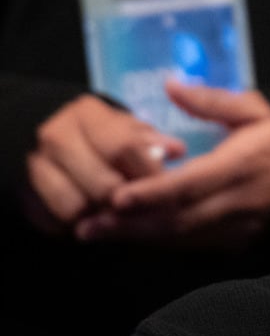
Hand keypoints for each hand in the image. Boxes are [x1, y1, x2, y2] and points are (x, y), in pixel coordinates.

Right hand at [24, 94, 184, 234]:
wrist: (51, 144)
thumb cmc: (102, 136)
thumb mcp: (127, 130)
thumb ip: (152, 140)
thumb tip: (176, 150)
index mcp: (89, 113)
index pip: (124, 147)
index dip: (148, 173)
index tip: (166, 188)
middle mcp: (58, 135)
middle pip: (103, 183)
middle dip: (128, 200)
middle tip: (144, 207)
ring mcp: (37, 164)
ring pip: (79, 206)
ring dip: (103, 216)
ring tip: (118, 210)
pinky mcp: (27, 192)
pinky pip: (59, 220)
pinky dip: (81, 223)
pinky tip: (94, 215)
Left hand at [76, 80, 269, 249]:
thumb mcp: (252, 109)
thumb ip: (212, 100)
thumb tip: (170, 85)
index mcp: (245, 163)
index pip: (194, 183)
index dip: (154, 192)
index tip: (118, 196)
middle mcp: (240, 201)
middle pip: (180, 218)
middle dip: (131, 223)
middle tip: (88, 222)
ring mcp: (236, 226)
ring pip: (179, 237)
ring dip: (136, 235)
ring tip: (95, 230)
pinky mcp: (230, 241)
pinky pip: (187, 244)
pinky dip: (154, 239)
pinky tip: (126, 232)